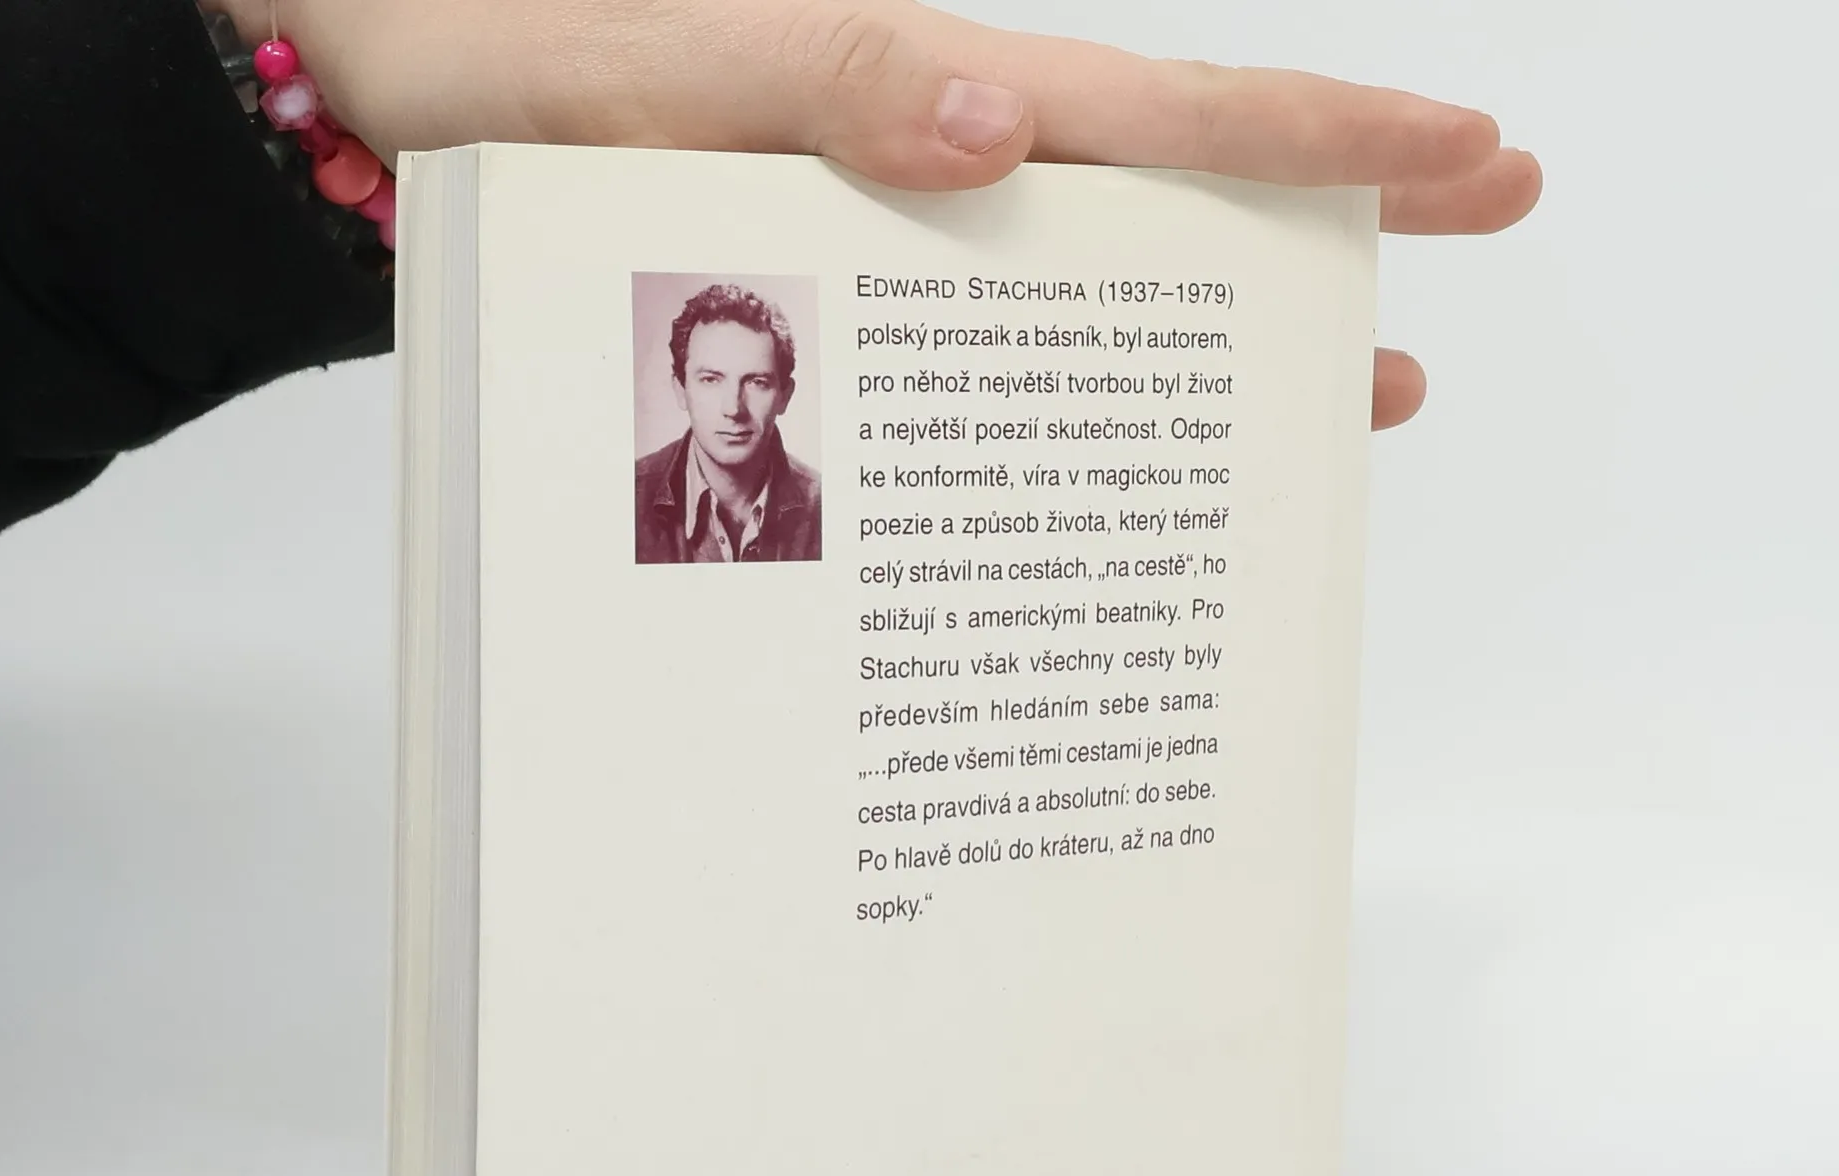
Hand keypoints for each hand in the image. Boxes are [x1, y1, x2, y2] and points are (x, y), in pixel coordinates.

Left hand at [230, 0, 1540, 428]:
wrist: (369, 93)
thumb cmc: (490, 60)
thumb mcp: (655, 67)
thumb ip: (831, 84)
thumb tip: (1006, 124)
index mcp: (917, 87)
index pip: (1165, 109)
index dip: (1324, 137)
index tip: (1473, 159)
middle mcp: (921, 154)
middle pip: (1162, 195)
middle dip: (1314, 231)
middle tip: (1448, 277)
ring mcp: (878, 226)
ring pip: (1082, 279)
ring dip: (1205, 331)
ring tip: (1330, 396)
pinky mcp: (817, 288)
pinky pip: (968, 340)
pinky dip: (1052, 388)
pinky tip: (1084, 448)